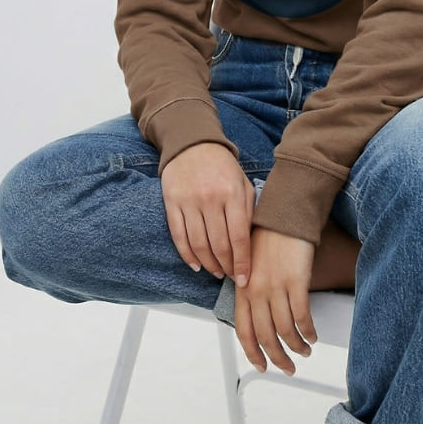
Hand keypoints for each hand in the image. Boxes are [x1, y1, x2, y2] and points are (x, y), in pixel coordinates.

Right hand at [160, 143, 254, 283]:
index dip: (243, 263)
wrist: (193, 144)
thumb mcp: (243, 183)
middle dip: (227, 267)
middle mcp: (210, 198)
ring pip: (198, 244)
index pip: (239, 237)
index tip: (244, 279)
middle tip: (231, 277)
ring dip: (208, 264)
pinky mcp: (172, 202)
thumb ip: (248, 211)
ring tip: (216, 272)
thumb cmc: (222, 166)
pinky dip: (186, 254)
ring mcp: (189, 201)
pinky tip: (195, 264)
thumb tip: (250, 244)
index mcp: (232, 193)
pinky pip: (179, 235)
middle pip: (219, 245)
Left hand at [235, 227, 317, 375]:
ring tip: (304, 351)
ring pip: (285, 331)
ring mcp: (276, 287)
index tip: (262, 365)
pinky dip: (308, 331)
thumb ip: (251, 290)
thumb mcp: (250, 265)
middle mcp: (256, 290)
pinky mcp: (296, 282)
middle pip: (266, 337)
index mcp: (243, 288)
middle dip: (278, 358)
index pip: (244, 330)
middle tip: (288, 367)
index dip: (253, 352)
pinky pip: (302, 317)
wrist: (283, 215)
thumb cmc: (268, 237)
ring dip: (296, 347)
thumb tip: (258, 316)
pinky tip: (312, 335)